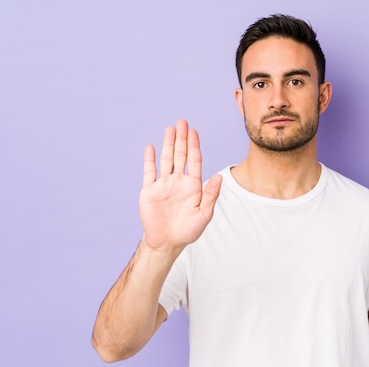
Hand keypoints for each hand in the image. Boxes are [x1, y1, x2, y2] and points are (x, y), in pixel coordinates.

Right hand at [139, 119, 221, 250]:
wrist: (167, 242)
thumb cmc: (188, 230)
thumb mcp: (204, 214)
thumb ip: (210, 195)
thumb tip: (218, 177)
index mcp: (193, 185)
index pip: (194, 161)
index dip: (194, 146)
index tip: (194, 132)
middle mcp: (178, 181)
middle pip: (181, 155)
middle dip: (182, 139)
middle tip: (183, 122)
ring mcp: (163, 184)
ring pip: (166, 160)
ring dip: (168, 144)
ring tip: (170, 128)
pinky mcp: (149, 190)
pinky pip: (149, 172)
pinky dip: (150, 160)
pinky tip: (151, 147)